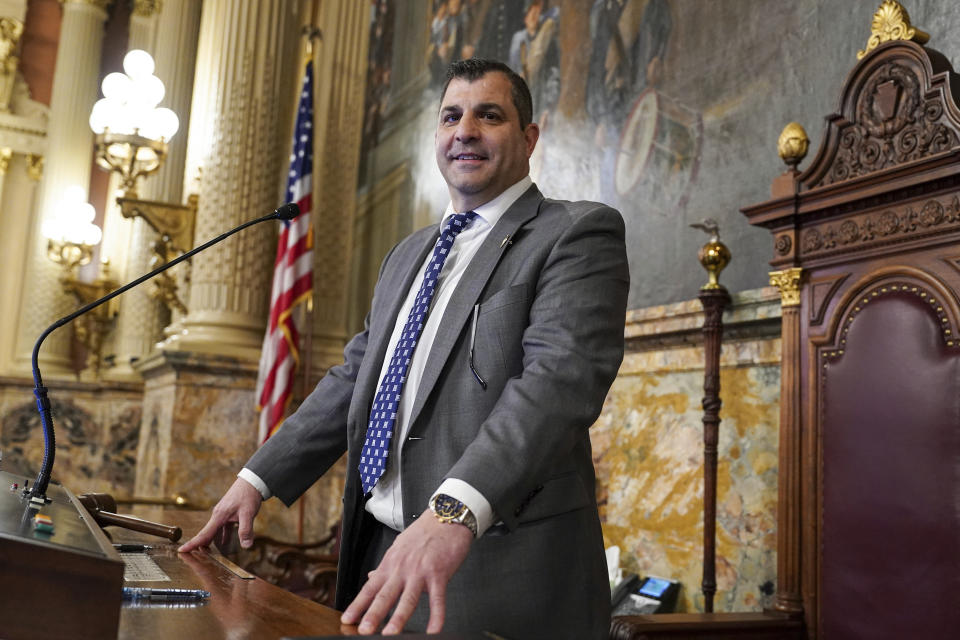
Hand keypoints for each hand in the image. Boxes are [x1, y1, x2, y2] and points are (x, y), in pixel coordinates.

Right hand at [177, 478, 262, 552]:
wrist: (252, 481)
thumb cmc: (248, 495)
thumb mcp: (248, 513)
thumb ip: (246, 530)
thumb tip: (246, 546)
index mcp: (219, 516)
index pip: (204, 534)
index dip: (192, 544)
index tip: (181, 551)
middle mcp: (218, 515)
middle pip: (207, 534)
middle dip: (200, 545)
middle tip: (193, 557)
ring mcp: (223, 514)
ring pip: (215, 531)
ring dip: (211, 541)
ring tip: (208, 553)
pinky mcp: (229, 513)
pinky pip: (223, 527)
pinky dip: (222, 535)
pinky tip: (225, 542)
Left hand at [340, 509, 472, 634]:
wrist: (445, 517)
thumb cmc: (424, 532)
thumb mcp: (399, 546)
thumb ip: (386, 565)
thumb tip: (371, 576)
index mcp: (391, 563)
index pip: (370, 587)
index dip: (358, 605)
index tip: (347, 619)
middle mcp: (403, 568)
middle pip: (385, 595)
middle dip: (373, 614)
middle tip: (363, 631)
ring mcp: (421, 571)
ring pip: (408, 598)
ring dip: (398, 618)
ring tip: (390, 634)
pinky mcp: (439, 573)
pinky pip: (438, 599)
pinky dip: (436, 616)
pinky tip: (433, 630)